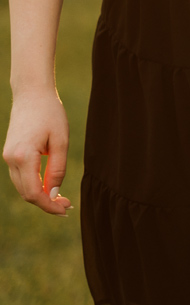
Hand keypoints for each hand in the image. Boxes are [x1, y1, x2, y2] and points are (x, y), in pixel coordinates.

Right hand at [4, 90, 72, 214]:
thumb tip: (54, 194)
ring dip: (40, 196)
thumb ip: (57, 169)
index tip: (66, 209)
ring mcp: (7, 157)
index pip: (34, 193)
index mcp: (23, 157)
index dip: (49, 205)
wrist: (31, 94)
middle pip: (26, 193)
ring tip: (62, 199)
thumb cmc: (50, 114)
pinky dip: (34, 185)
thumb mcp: (60, 142)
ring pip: (22, 187)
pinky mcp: (10, 154)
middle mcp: (10, 159)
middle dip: (46, 204)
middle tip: (68, 206)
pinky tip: (50, 186)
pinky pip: (20, 177)